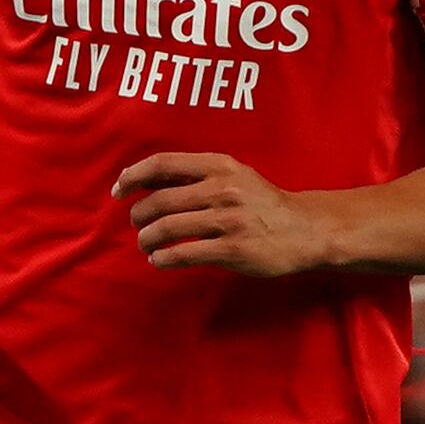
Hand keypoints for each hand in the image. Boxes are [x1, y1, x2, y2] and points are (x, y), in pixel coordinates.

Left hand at [115, 152, 336, 275]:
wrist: (306, 230)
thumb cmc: (262, 203)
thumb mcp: (234, 176)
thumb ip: (196, 176)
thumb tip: (146, 180)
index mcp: (219, 165)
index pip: (163, 163)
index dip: (133, 176)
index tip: (118, 191)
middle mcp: (223, 188)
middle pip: (159, 200)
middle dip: (139, 215)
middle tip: (138, 225)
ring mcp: (229, 220)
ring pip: (167, 228)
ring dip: (147, 239)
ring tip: (146, 244)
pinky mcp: (234, 249)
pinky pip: (184, 253)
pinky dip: (163, 258)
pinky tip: (159, 260)